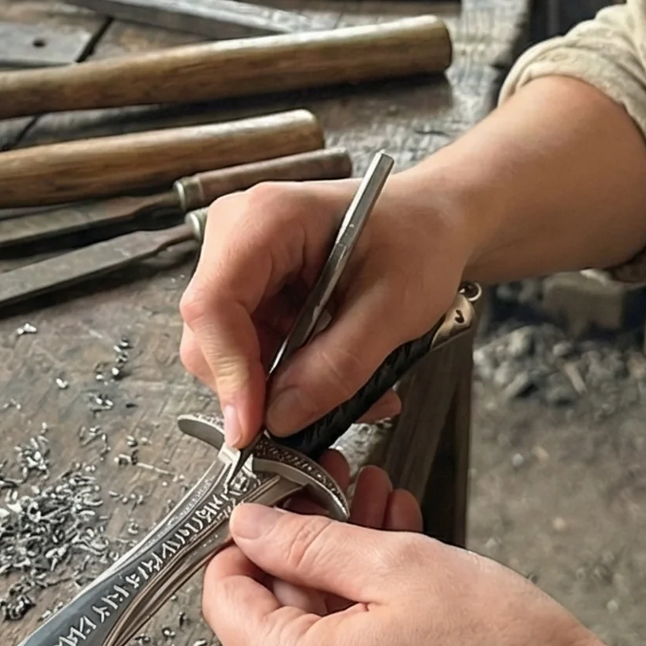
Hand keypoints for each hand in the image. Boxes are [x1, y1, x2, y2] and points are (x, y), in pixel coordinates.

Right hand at [179, 167, 471, 448]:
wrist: (435, 221)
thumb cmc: (421, 237)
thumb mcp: (396, 306)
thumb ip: (339, 364)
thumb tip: (282, 417)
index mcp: (268, 218)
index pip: (213, 304)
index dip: (228, 371)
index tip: (252, 427)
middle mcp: (238, 234)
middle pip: (210, 334)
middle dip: (258, 388)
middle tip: (316, 418)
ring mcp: (242, 264)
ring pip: (228, 352)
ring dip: (280, 388)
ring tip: (348, 391)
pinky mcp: (255, 291)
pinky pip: (252, 351)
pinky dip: (289, 376)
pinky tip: (335, 372)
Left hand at [202, 490, 628, 645]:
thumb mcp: (402, 567)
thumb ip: (310, 543)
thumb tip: (248, 524)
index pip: (224, 602)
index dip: (247, 542)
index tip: (282, 500)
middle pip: (276, 624)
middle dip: (313, 550)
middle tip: (351, 485)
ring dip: (347, 582)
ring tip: (390, 516)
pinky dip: (367, 631)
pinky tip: (408, 578)